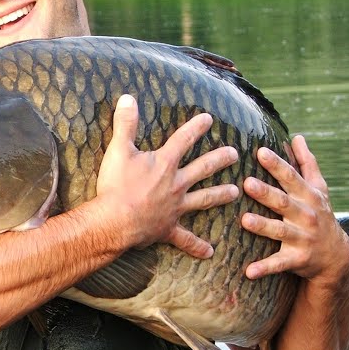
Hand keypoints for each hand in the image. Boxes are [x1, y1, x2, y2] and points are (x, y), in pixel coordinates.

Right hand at [95, 94, 238, 258]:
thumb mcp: (118, 150)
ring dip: (220, 195)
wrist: (114, 221)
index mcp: (164, 164)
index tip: (209, 119)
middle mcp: (176, 184)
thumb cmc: (116, 185)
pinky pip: (185, 239)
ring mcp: (175, 208)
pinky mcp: (168, 229)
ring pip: (203, 200)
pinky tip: (209, 251)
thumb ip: (125, 124)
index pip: (184, 140)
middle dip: (220, 159)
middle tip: (235, 154)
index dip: (196, 128)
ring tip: (235, 192)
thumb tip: (128, 97)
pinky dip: (197, 246)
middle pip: (203, 169)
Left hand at [240, 135, 348, 285]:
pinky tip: (248, 271)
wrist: (336, 256)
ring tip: (244, 220)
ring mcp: (302, 239)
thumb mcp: (318, 189)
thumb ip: (307, 163)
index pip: (291, 178)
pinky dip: (264, 268)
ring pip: (280, 232)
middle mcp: (306, 216)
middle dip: (266, 193)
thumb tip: (297, 136)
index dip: (277, 165)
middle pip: (284, 203)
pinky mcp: (297, 260)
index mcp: (308, 196)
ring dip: (263, 227)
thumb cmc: (321, 214)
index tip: (260, 152)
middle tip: (247, 183)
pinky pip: (279, 264)